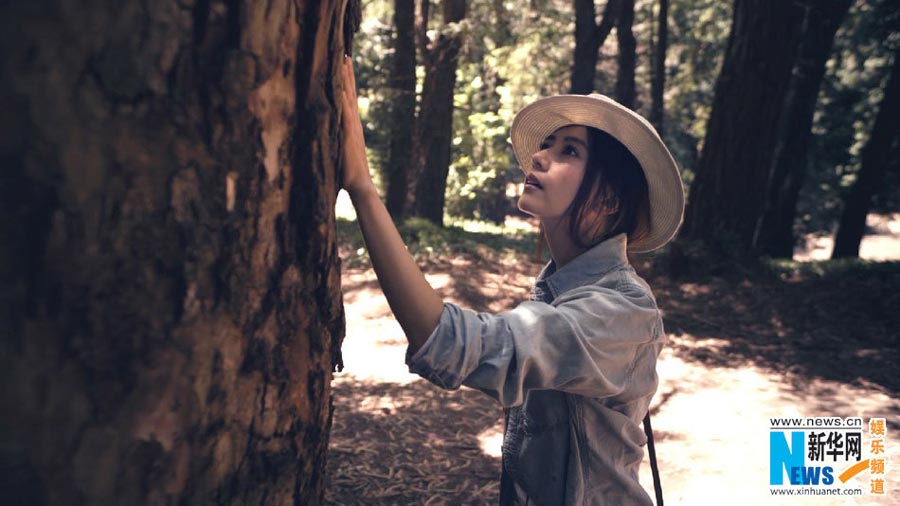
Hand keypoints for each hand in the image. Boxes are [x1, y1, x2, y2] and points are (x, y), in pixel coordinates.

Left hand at [341, 56, 375, 196]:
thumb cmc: (347, 176)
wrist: (360, 185)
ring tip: (345, 60)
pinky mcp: (348, 132)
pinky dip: (343, 94)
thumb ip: (330, 146)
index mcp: (351, 128)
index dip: (346, 84)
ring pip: (348, 96)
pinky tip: (341, 82)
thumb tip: (318, 144)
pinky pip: (345, 109)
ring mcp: (352, 126)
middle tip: (345, 55)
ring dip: (346, 78)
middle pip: (350, 93)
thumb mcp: (336, 156)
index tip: (344, 67)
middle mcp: (354, 124)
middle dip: (347, 74)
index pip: (348, 100)